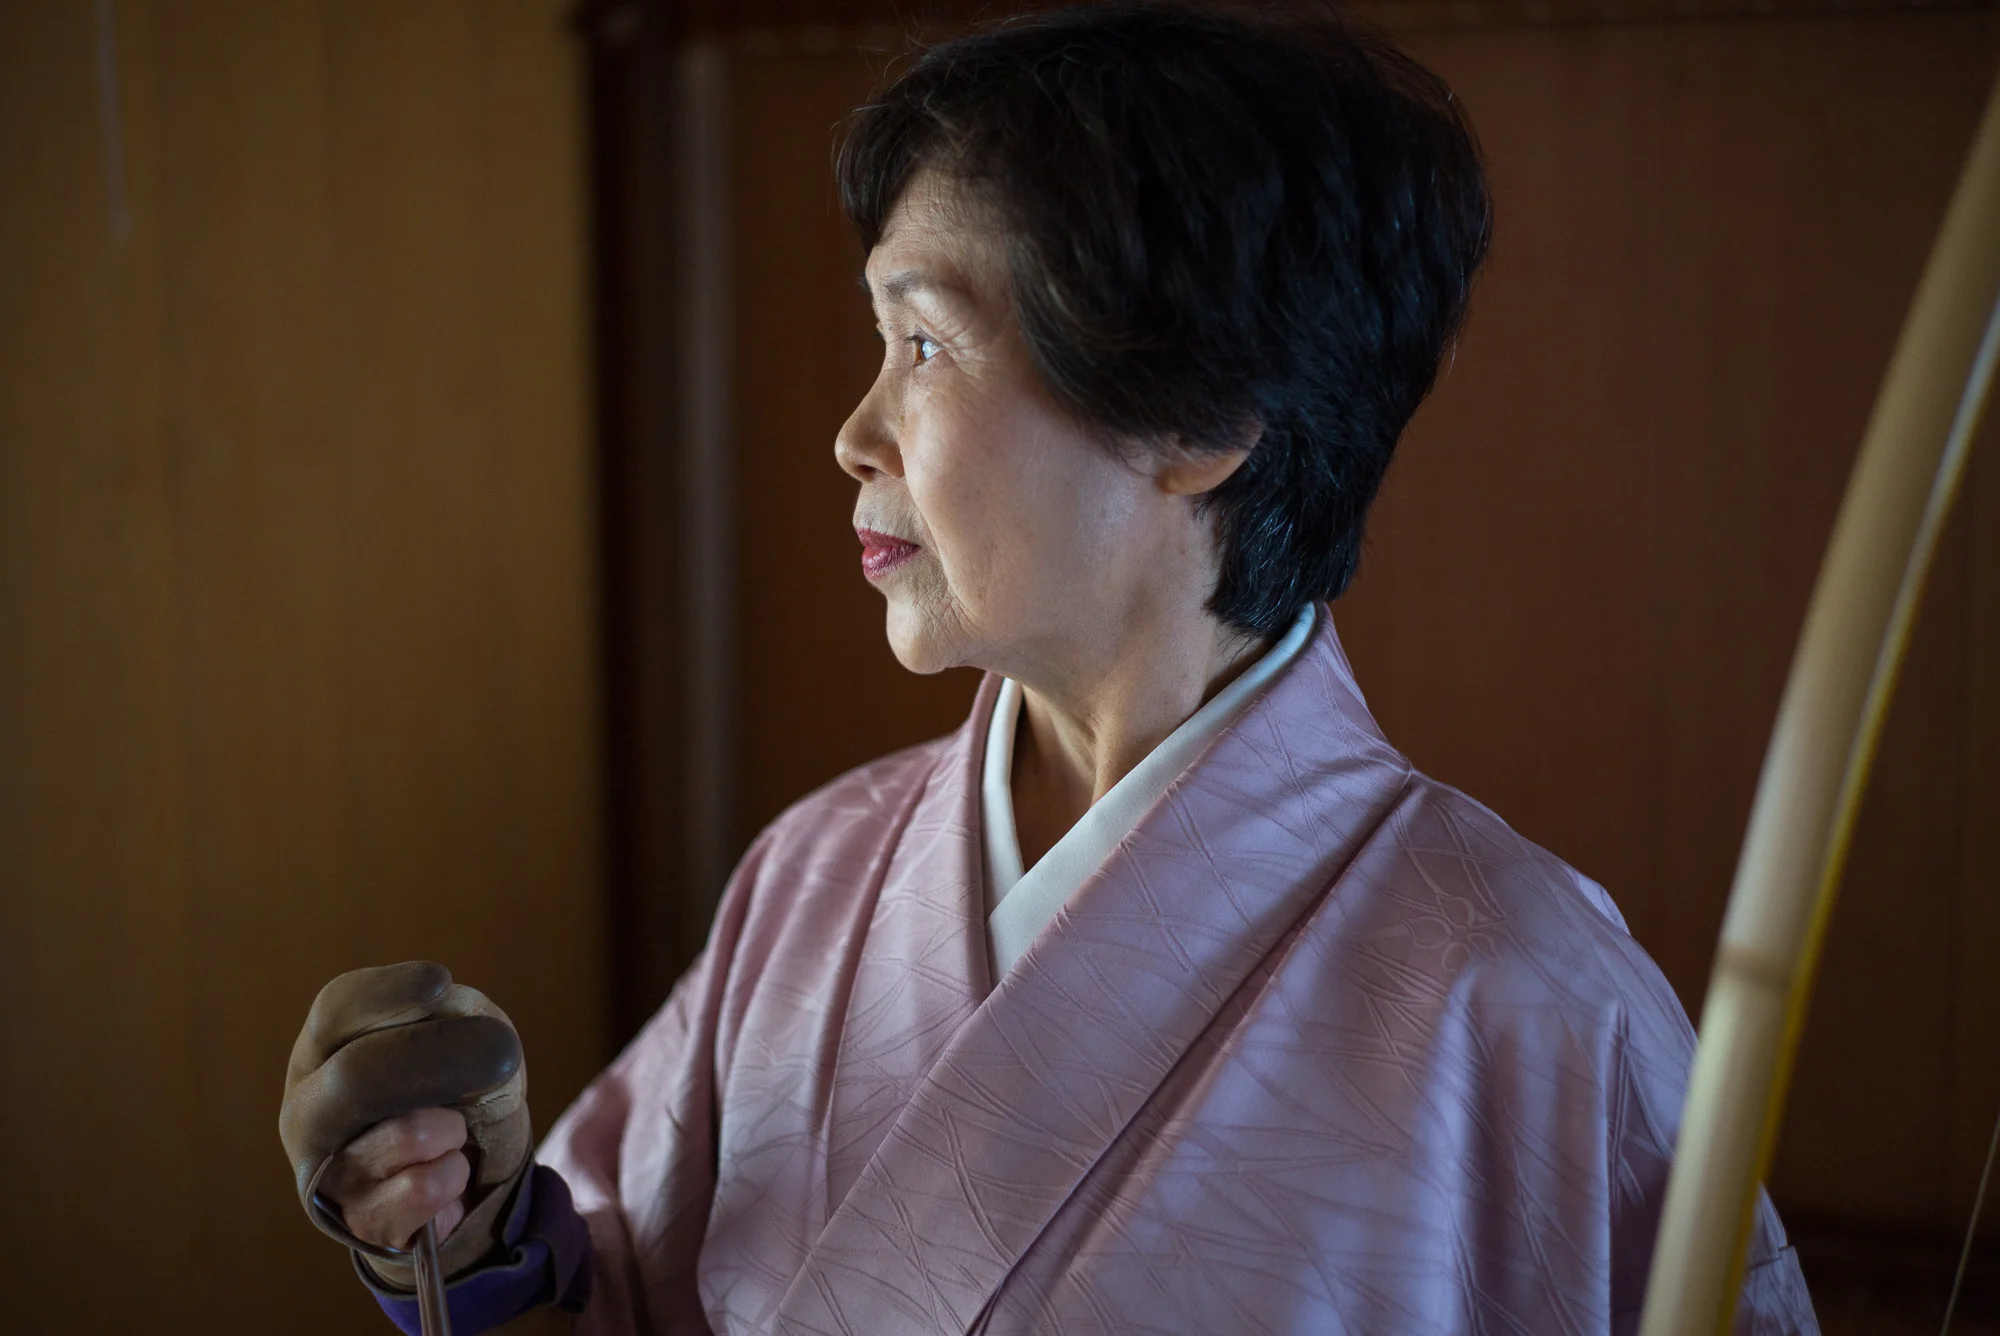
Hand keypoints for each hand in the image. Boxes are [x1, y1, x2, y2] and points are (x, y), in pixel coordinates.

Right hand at [280, 962, 530, 1281]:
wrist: (472, 1176)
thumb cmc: (458, 1089)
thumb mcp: (462, 1035)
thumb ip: (452, 1014)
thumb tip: (445, 1012)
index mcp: (325, 1052)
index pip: (336, 1011)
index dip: (387, 994)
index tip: (439, 983)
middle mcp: (309, 1110)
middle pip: (356, 1075)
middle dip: (434, 1059)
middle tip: (498, 1051)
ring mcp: (329, 1171)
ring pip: (405, 1134)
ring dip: (454, 1126)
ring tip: (455, 1130)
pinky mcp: (361, 1222)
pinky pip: (422, 1189)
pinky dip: (454, 1173)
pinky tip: (450, 1171)